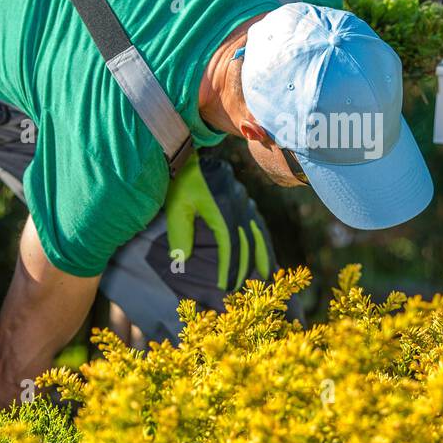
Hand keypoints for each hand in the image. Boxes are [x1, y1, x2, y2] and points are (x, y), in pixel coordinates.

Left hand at [165, 153, 270, 289]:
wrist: (191, 153)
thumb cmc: (180, 181)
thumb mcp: (176, 205)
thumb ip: (180, 233)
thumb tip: (182, 260)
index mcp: (222, 208)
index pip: (229, 244)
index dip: (228, 267)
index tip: (223, 285)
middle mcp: (238, 205)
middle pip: (246, 242)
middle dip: (244, 267)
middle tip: (237, 288)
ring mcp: (244, 201)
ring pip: (258, 233)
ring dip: (262, 255)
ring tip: (266, 275)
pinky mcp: (245, 199)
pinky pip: (258, 223)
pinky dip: (263, 240)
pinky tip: (264, 252)